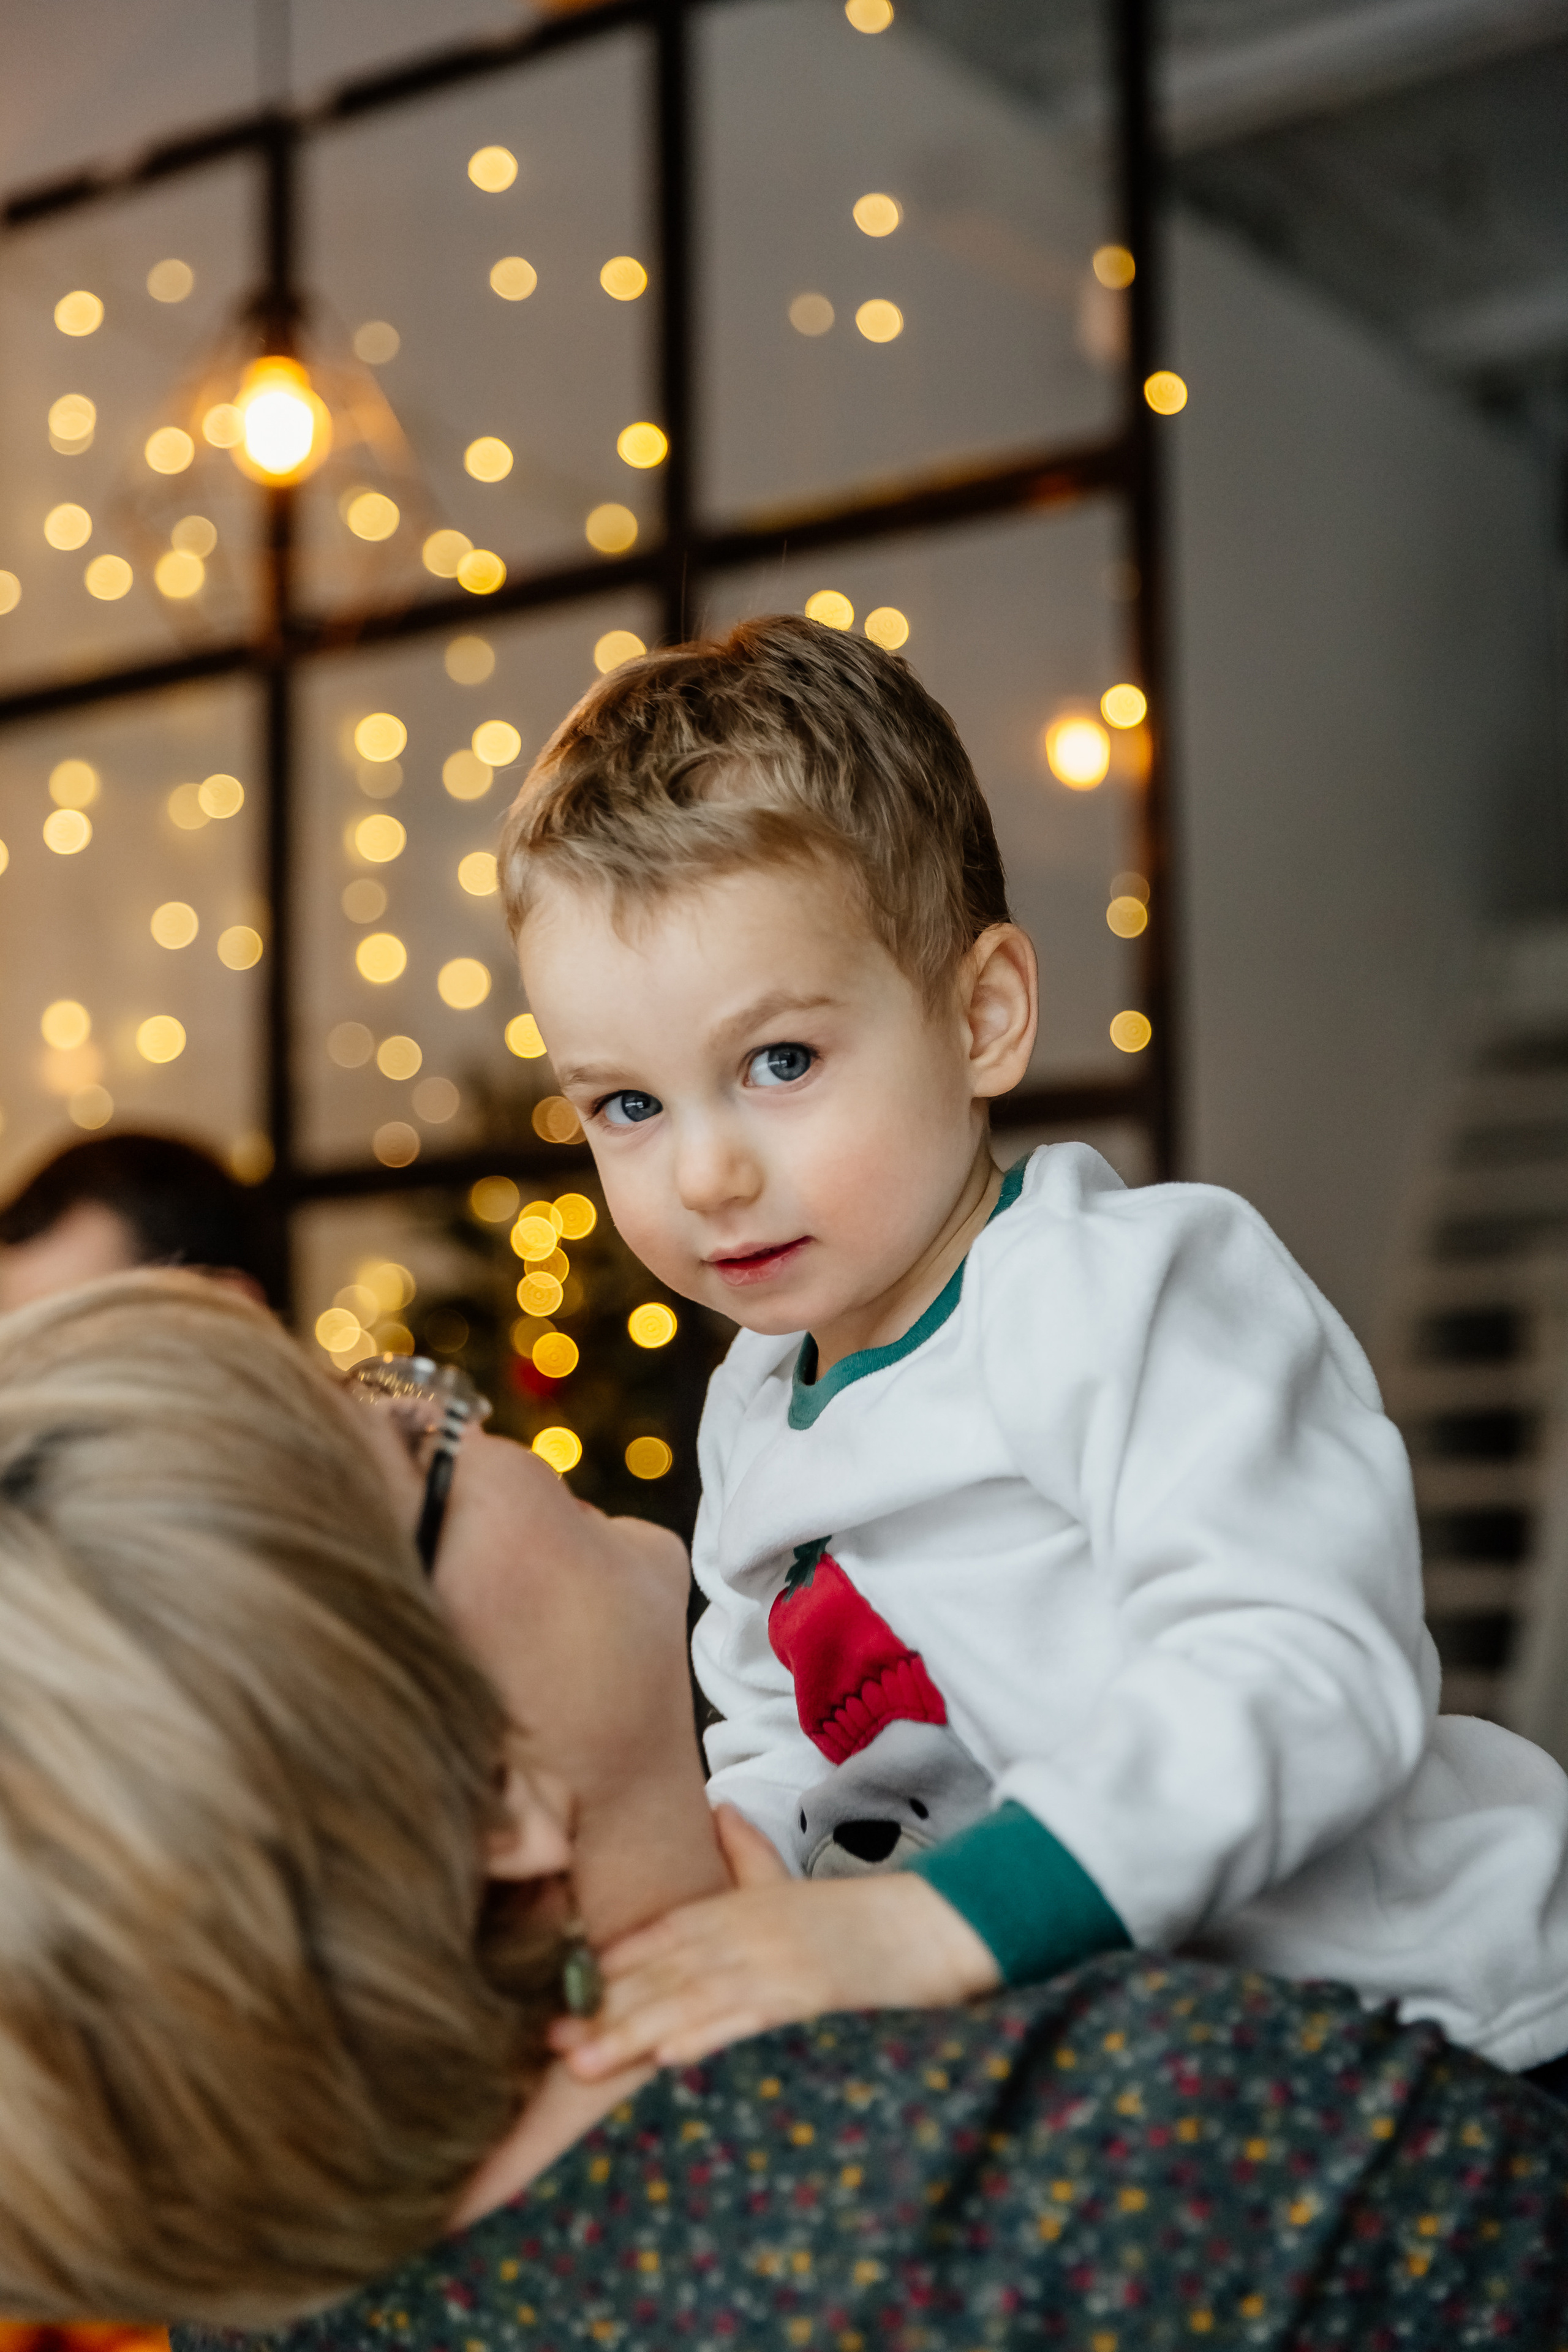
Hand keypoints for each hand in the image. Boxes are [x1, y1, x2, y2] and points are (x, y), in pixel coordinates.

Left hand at [549, 1804, 1000, 2077]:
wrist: (934, 1924)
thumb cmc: (861, 1916)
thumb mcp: (795, 1881)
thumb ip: (749, 1853)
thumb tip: (721, 1809)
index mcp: (743, 1907)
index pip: (664, 1933)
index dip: (613, 1962)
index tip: (560, 1989)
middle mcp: (749, 1930)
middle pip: (664, 1971)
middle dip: (605, 2009)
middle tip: (549, 2040)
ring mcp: (777, 1961)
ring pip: (692, 1998)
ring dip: (636, 2030)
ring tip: (584, 2062)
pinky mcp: (808, 1993)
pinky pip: (749, 2017)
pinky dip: (708, 2033)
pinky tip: (669, 2054)